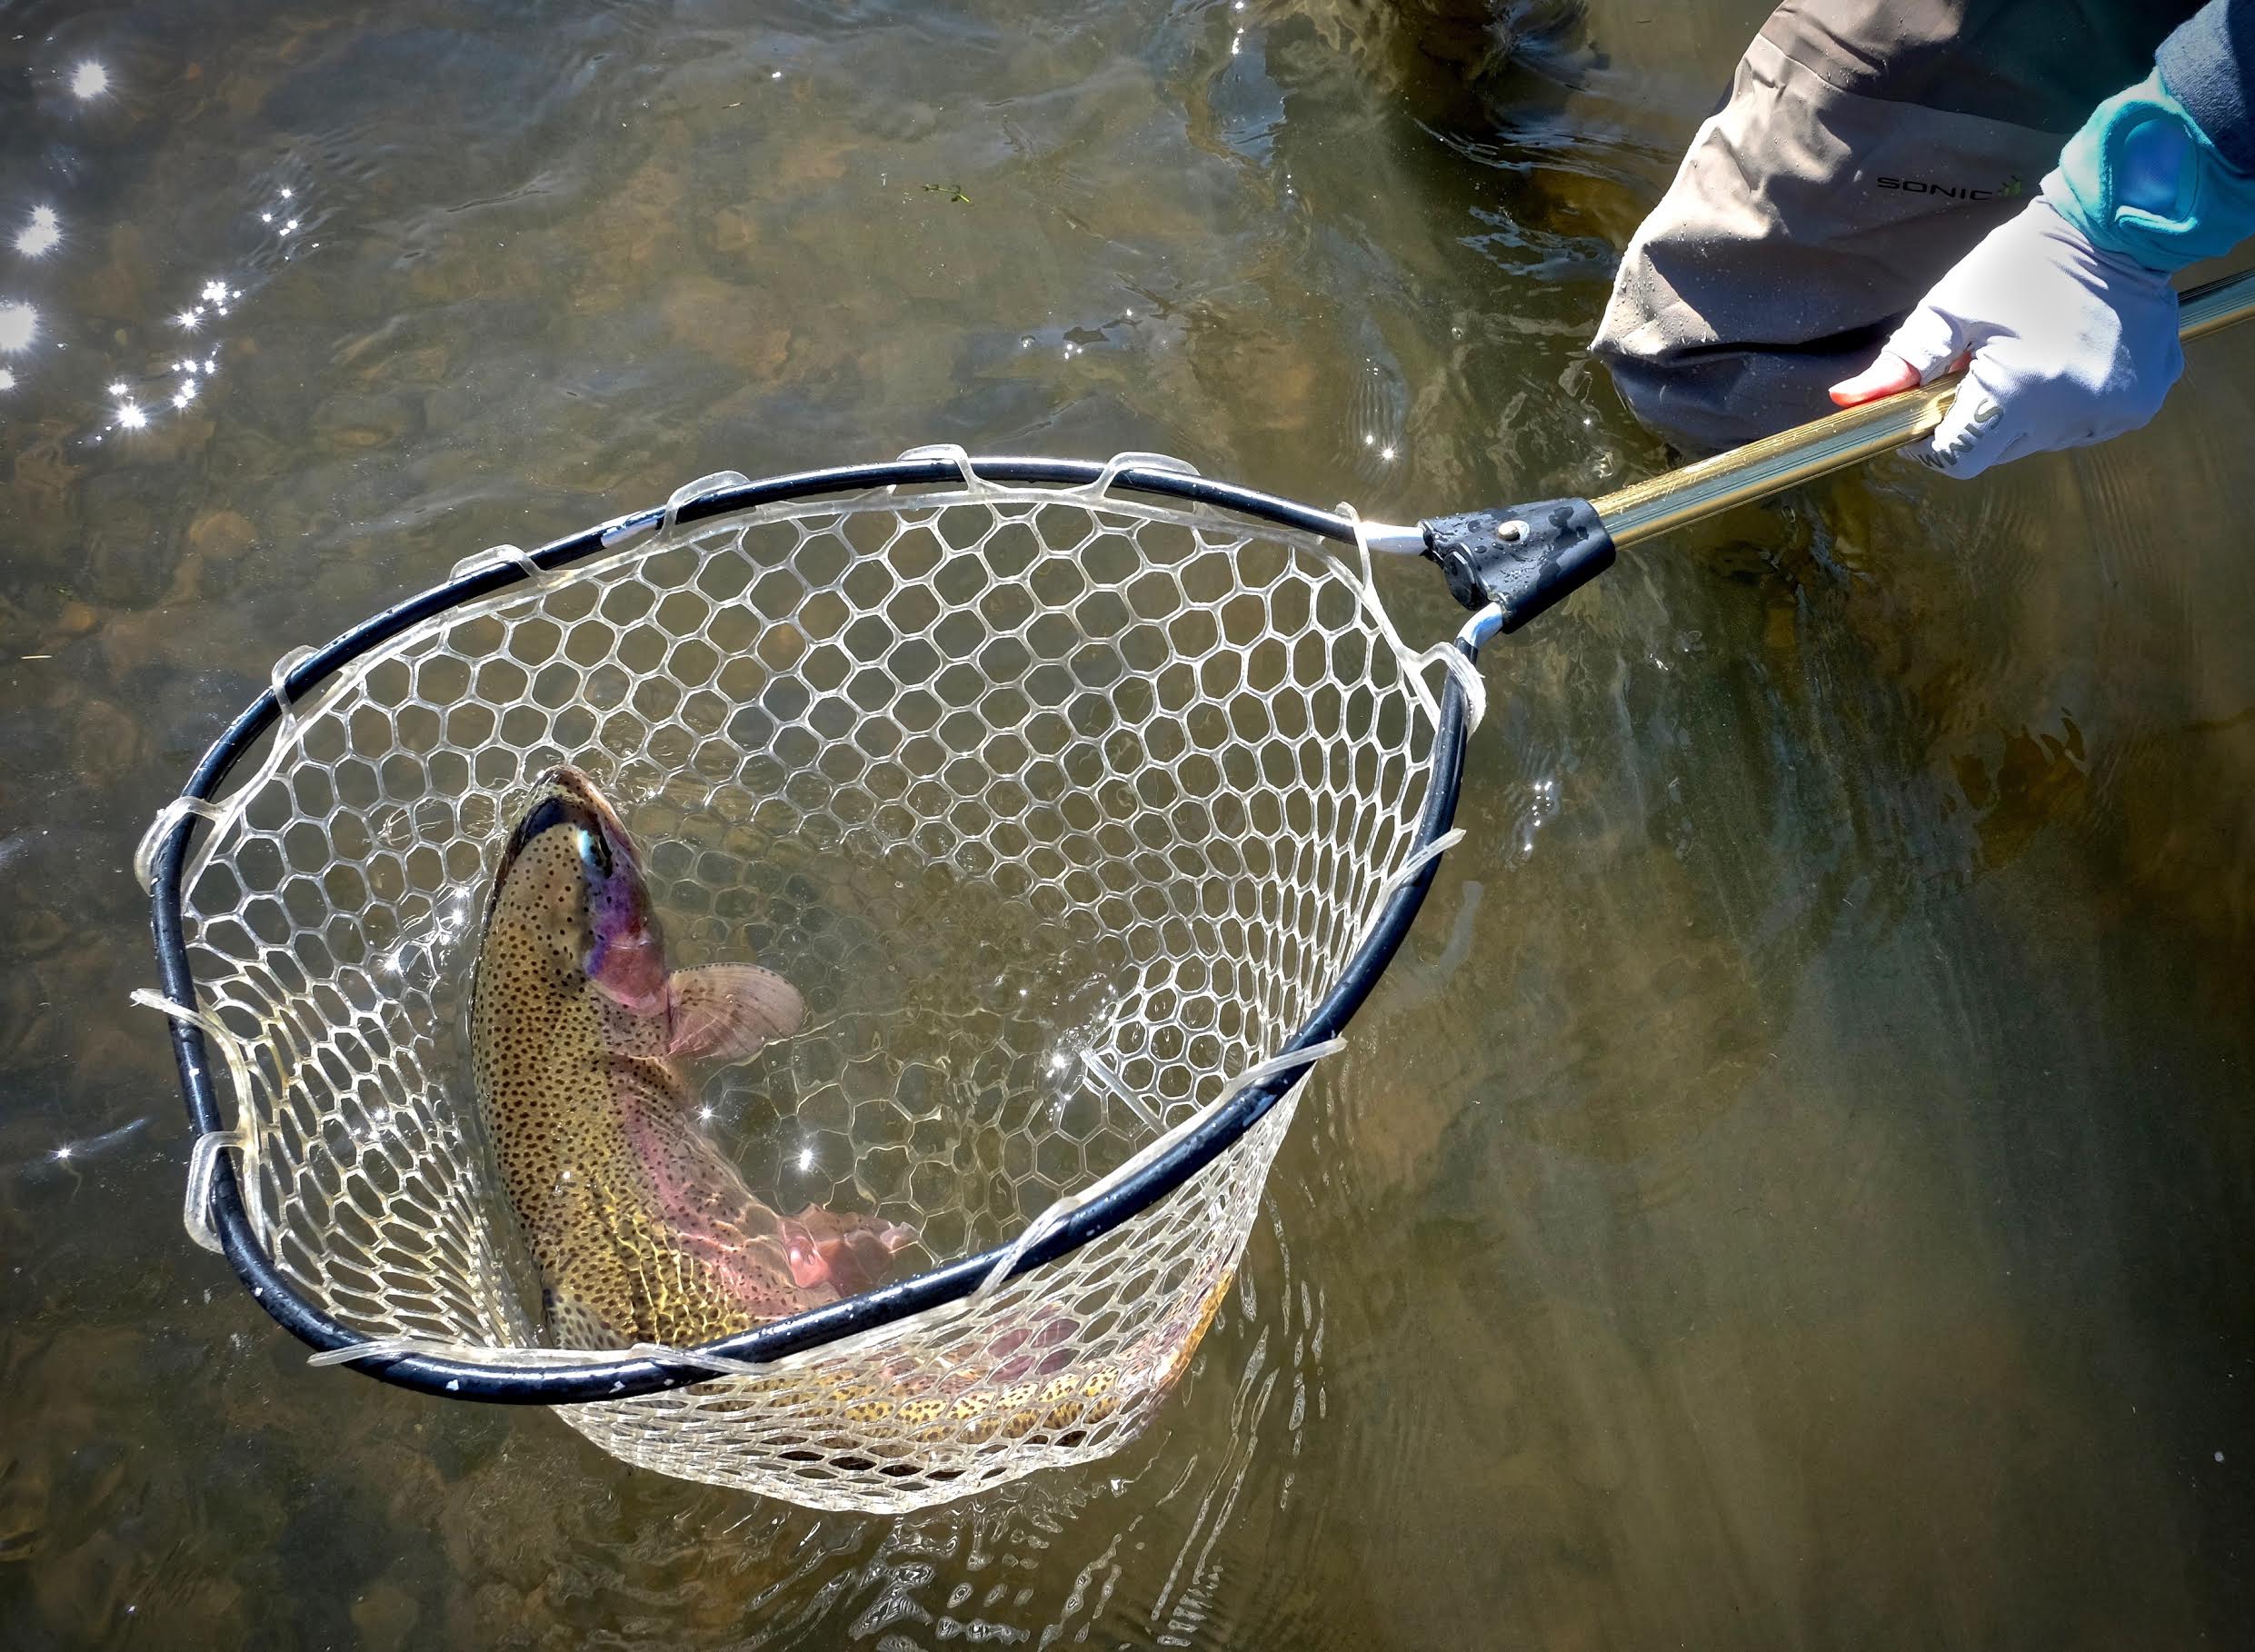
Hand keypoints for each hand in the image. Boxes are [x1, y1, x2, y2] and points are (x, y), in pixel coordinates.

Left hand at [1828, 196, 2182, 479]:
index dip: (1932, 442)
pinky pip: (2084, 424)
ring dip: (2022, 412)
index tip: (1926, 413)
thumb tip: (1847, 400)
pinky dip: (2066, 404)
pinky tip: (2066, 359)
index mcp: (2018, 392)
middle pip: (1997, 449)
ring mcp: (2113, 411)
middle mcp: (2070, 413)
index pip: (1957, 457)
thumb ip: (1902, 361)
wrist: (2117, 225)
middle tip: (1980, 366)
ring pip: (2040, 440)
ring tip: (2028, 355)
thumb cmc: (2027, 261)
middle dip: (1976, 418)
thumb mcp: (1952, 305)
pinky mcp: (2141, 402)